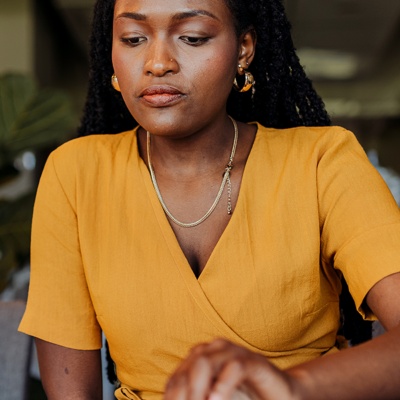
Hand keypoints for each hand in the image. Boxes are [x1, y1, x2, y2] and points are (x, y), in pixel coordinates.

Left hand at [164, 339, 299, 399]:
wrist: (283, 394)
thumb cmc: (246, 399)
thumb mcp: (215, 399)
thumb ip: (200, 398)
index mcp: (200, 359)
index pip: (175, 380)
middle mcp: (214, 350)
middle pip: (186, 370)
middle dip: (183, 396)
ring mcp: (235, 352)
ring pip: (205, 362)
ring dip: (196, 391)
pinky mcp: (255, 362)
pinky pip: (235, 367)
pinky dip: (223, 385)